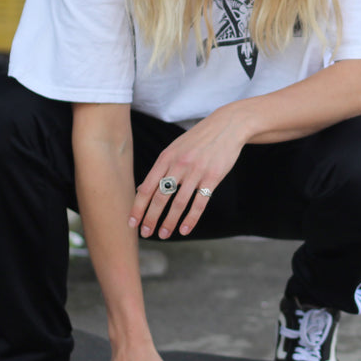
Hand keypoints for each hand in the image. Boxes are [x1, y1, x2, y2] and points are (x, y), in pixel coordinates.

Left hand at [130, 107, 248, 238]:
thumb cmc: (198, 140)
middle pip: (160, 197)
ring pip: (179, 203)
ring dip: (169, 222)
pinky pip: (199, 203)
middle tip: (146, 234)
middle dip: (150, 218)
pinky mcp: (213, 177)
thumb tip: (141, 190)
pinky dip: (191, 219)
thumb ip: (159, 169)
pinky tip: (185, 229)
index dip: (138, 207)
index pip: (147, 187)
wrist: (227, 126)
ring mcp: (196, 171)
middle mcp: (179, 165)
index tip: (132, 223)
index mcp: (166, 158)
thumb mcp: (174, 149)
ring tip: (164, 235)